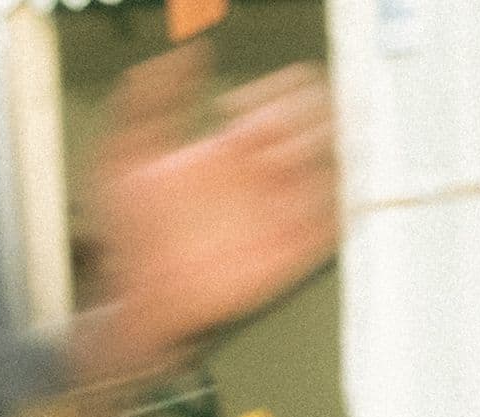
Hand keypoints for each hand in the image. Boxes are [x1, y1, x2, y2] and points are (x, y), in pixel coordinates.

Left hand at [90, 56, 337, 366]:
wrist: (141, 297)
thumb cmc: (126, 231)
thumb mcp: (123, 151)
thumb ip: (150, 99)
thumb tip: (186, 55)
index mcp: (224, 154)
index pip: (265, 109)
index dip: (278, 90)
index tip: (287, 80)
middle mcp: (254, 184)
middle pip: (303, 138)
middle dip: (322, 115)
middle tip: (337, 96)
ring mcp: (273, 220)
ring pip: (322, 179)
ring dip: (342, 156)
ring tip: (356, 132)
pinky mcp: (286, 259)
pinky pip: (326, 232)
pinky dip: (343, 213)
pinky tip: (353, 190)